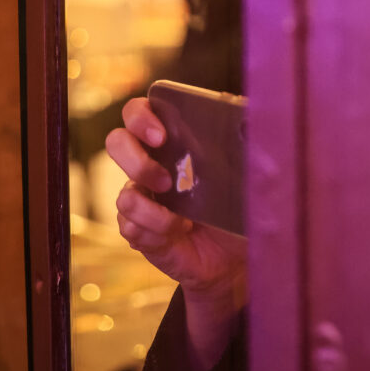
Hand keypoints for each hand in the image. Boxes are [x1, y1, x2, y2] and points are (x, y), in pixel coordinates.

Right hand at [106, 97, 246, 304]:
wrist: (235, 257)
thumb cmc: (239, 209)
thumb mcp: (251, 176)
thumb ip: (251, 148)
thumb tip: (252, 123)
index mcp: (174, 143)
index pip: (139, 113)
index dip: (141, 118)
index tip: (161, 135)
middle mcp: (150, 165)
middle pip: (117, 143)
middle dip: (136, 160)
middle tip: (166, 180)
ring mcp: (142, 198)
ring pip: (124, 196)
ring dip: (152, 210)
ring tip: (183, 221)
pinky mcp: (139, 230)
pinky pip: (129, 227)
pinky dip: (155, 231)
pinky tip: (177, 235)